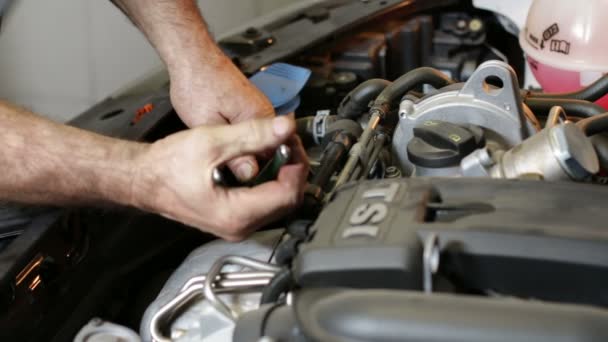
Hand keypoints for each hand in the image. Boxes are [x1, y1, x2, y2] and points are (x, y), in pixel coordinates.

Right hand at [131, 116, 308, 240]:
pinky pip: (264, 202)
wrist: (143, 179)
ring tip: (276, 146)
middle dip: (293, 167)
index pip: (288, 193)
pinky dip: (270, 180)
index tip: (292, 141)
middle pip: (287, 200)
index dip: (297, 163)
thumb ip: (252, 135)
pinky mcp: (233, 218)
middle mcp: (240, 227)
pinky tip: (264, 160)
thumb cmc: (166, 167)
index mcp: (236, 215)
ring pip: (278, 202)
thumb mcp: (212, 142)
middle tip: (287, 141)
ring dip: (283, 173)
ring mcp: (236, 225)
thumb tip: (285, 128)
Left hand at [169, 52, 274, 181]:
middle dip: (256, 170)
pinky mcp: (250, 110)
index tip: (249, 192)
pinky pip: (254, 137)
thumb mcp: (207, 124)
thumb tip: (249, 176)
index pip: (277, 157)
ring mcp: (259, 111)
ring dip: (249, 159)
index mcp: (262, 119)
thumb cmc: (197, 83)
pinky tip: (228, 156)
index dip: (264, 177)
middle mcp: (266, 114)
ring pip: (262, 146)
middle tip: (235, 186)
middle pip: (272, 154)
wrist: (192, 58)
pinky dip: (244, 148)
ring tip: (230, 174)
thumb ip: (231, 153)